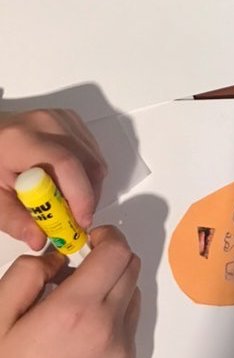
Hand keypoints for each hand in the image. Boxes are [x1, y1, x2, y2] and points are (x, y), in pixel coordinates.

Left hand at [0, 110, 106, 248]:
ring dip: (88, 187)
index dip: (80, 196)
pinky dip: (87, 173)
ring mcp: (63, 119)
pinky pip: (93, 152)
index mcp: (20, 140)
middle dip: (86, 198)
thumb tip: (39, 239)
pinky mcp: (72, 120)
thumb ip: (13, 219)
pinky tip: (66, 183)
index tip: (81, 221)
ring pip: (95, 159)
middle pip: (87, 164)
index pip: (65, 164)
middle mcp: (47, 123)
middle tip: (73, 222)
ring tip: (65, 202)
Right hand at [0, 226, 139, 357]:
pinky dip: (113, 316)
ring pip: (133, 294)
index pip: (117, 251)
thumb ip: (25, 276)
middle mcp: (108, 328)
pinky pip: (130, 325)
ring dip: (113, 287)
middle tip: (79, 269)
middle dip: (110, 257)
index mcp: (76, 311)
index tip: (90, 239)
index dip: (106, 236)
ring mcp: (121, 350)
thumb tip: (56, 256)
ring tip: (74, 307)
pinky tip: (80, 333)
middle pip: (131, 267)